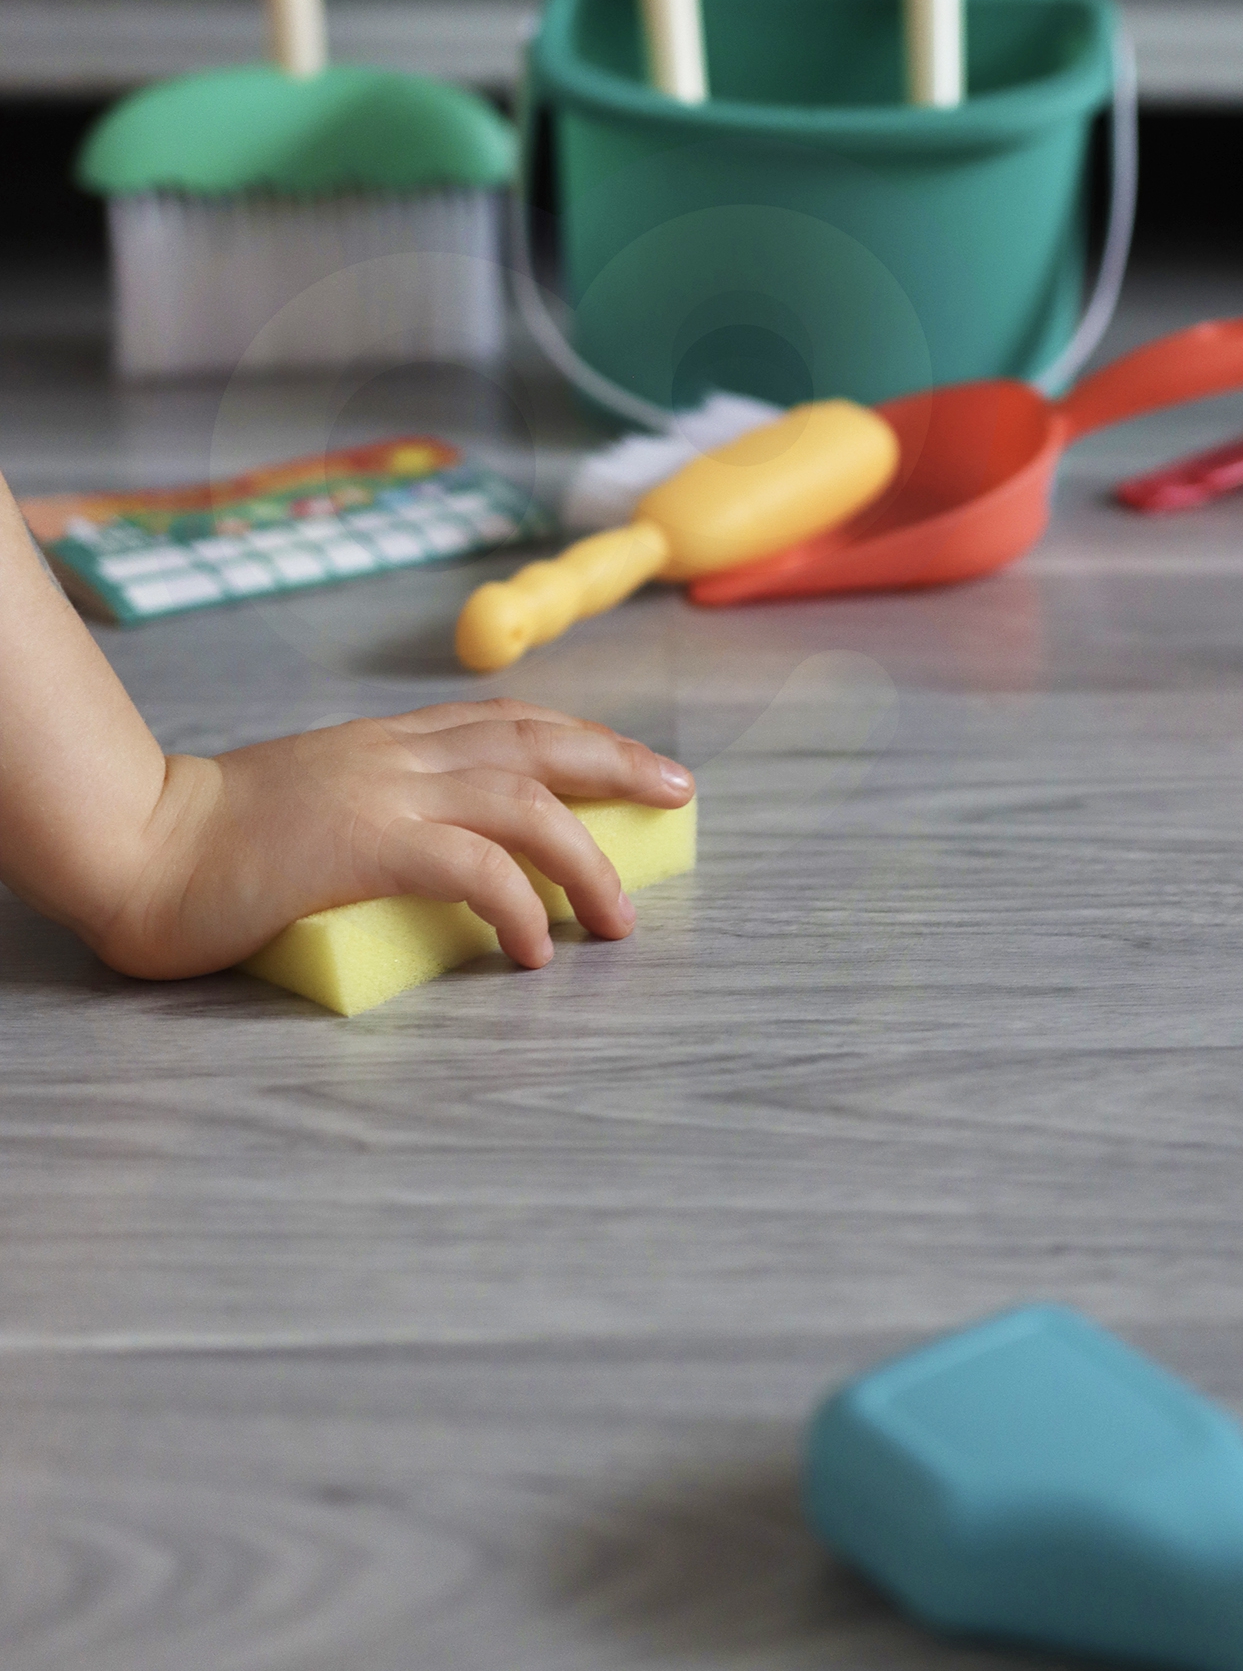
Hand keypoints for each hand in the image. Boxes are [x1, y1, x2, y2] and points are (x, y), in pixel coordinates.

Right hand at [93, 699, 694, 981]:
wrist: (136, 846)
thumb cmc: (212, 846)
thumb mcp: (313, 808)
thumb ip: (377, 813)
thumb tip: (441, 858)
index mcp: (384, 743)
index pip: (505, 722)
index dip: (579, 735)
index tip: (632, 760)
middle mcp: (396, 755)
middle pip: (537, 742)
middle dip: (618, 764)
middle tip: (678, 792)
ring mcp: (383, 793)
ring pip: (525, 804)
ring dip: (587, 861)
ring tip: (619, 918)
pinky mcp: (365, 844)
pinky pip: (474, 866)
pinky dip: (520, 905)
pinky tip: (536, 948)